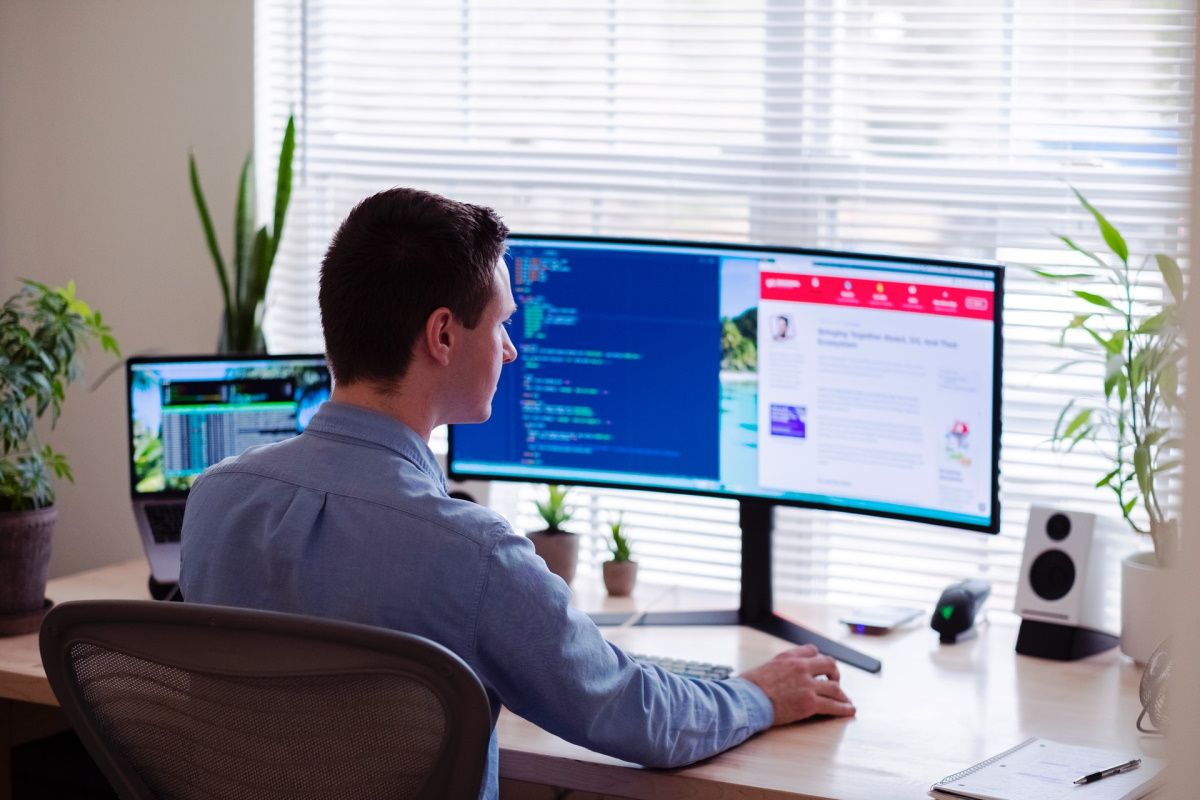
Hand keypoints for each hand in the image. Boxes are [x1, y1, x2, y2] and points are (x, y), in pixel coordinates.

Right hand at [739, 644, 854, 725]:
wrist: (746, 700)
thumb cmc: (749, 687)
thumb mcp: (764, 667)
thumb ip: (778, 667)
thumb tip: (778, 674)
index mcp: (789, 657)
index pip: (812, 650)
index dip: (818, 659)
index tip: (820, 667)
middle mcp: (801, 667)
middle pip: (829, 664)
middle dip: (835, 673)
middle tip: (836, 681)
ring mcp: (807, 685)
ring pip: (834, 687)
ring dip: (842, 694)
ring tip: (846, 700)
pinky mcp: (810, 703)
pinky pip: (833, 705)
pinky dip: (844, 709)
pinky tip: (849, 711)